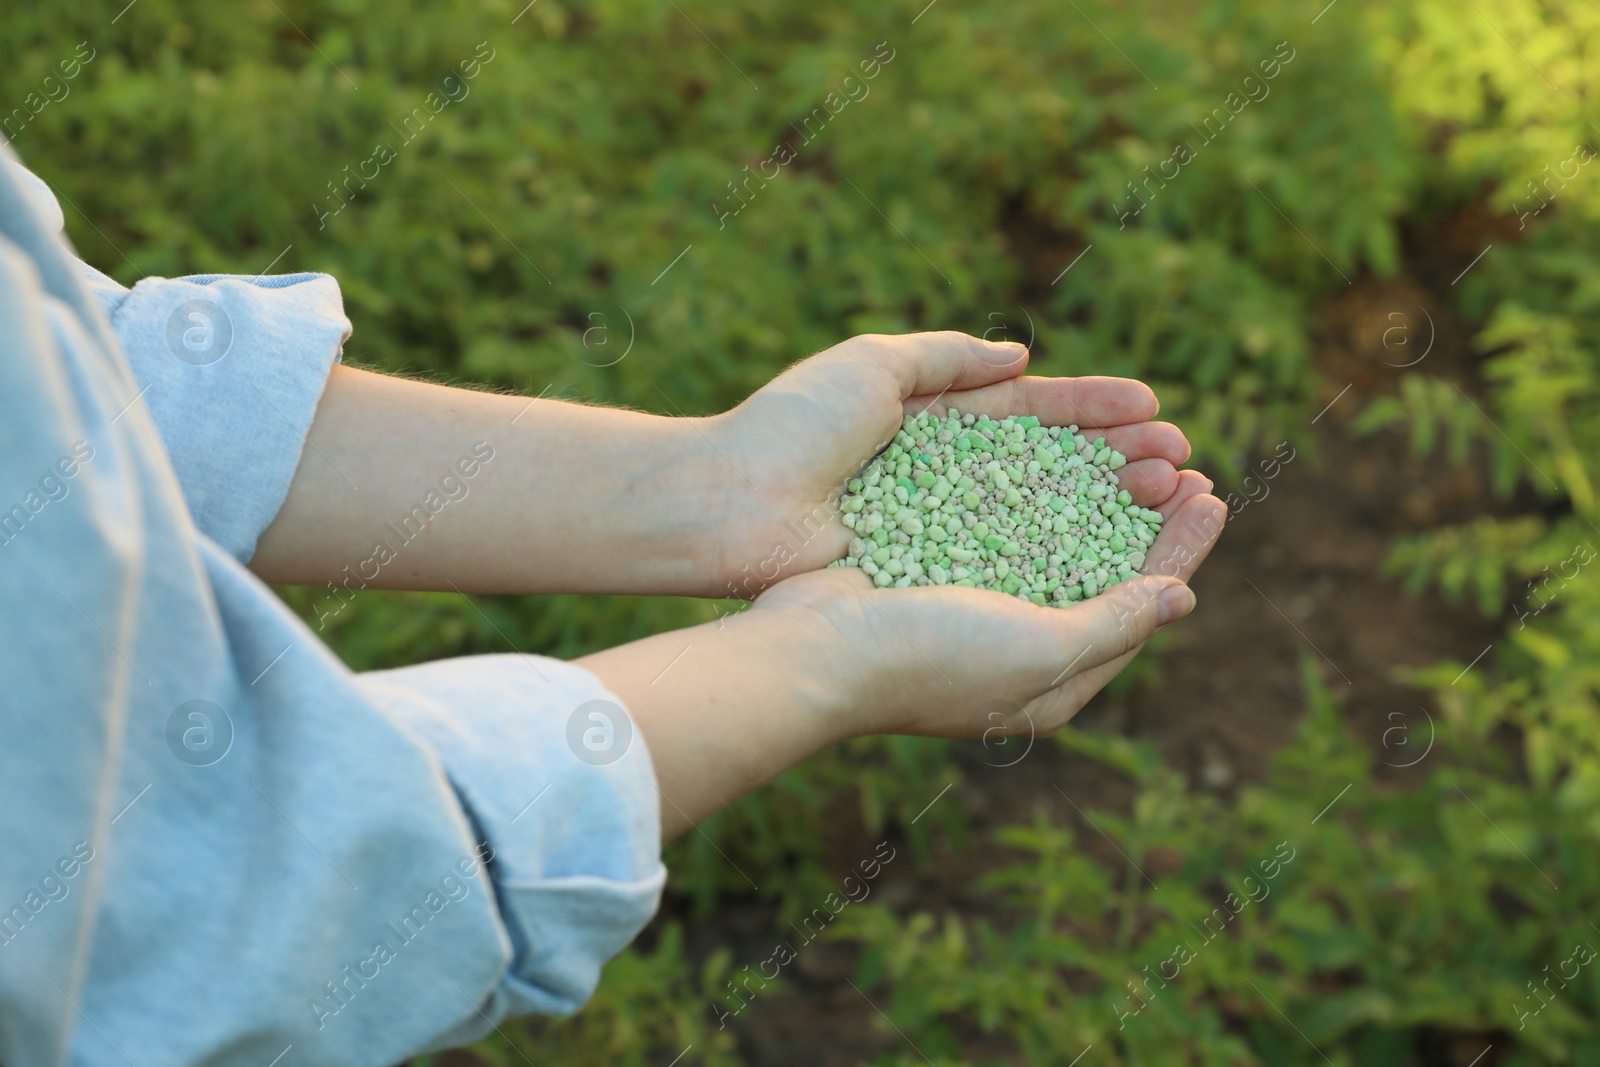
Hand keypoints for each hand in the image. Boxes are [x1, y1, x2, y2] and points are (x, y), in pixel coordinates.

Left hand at [708, 332, 1194, 597]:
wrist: (727, 506)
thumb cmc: (791, 428)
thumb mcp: (869, 366)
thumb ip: (946, 357)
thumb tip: (1022, 358)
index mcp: (932, 423)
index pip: (1031, 412)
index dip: (1092, 412)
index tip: (1154, 410)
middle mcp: (945, 480)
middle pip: (1050, 468)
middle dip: (1117, 462)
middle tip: (1181, 462)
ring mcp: (939, 532)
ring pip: (1041, 518)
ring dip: (1106, 507)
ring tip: (1170, 496)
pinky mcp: (927, 577)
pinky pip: (1005, 565)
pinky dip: (1061, 556)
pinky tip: (1115, 552)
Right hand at [748, 471, 1226, 739]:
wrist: (812, 650)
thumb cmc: (930, 660)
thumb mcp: (1041, 652)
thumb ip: (1114, 624)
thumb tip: (1180, 598)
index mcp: (1053, 681)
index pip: (1139, 608)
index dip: (1180, 550)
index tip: (1212, 493)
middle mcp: (1018, 646)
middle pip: (1103, 569)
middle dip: (1145, 515)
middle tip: (1180, 458)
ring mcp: (974, 605)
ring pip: (1055, 538)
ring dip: (1096, 491)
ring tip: (1129, 444)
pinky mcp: (935, 567)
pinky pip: (1002, 520)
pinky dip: (1034, 485)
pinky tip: (1051, 449)